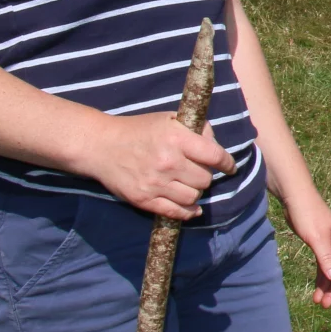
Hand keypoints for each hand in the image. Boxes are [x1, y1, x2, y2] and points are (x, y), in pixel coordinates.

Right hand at [80, 112, 236, 220]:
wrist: (101, 145)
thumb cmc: (139, 130)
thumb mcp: (168, 119)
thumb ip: (195, 129)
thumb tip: (215, 143)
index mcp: (176, 139)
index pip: (214, 155)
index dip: (227, 163)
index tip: (229, 166)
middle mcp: (168, 162)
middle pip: (205, 179)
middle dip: (205, 175)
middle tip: (197, 171)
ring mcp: (156, 183)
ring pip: (193, 197)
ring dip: (195, 192)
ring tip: (187, 184)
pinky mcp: (144, 199)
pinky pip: (176, 213)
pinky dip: (188, 212)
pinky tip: (191, 208)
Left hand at [282, 192, 330, 306]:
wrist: (296, 198)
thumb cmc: (308, 215)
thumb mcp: (317, 239)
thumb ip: (327, 258)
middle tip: (325, 305)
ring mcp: (329, 245)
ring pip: (330, 270)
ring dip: (326, 286)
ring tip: (318, 302)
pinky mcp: (318, 245)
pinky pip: (322, 265)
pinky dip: (320, 276)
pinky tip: (316, 288)